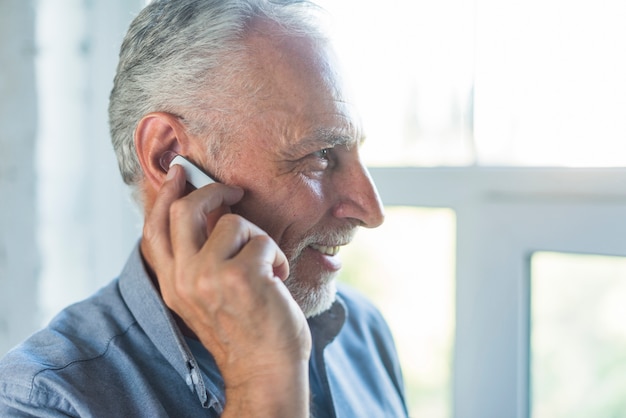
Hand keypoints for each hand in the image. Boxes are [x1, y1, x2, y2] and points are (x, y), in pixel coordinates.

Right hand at [141, 165, 310, 416]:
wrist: (265, 372)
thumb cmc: (244, 332)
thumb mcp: (204, 299)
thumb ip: (197, 263)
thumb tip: (207, 215)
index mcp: (173, 285)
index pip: (154, 231)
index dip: (164, 197)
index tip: (178, 174)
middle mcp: (185, 279)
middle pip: (185, 210)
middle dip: (212, 190)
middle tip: (233, 190)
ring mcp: (211, 277)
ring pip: (233, 221)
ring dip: (258, 238)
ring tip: (267, 266)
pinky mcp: (242, 276)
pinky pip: (263, 240)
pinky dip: (278, 256)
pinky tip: (278, 280)